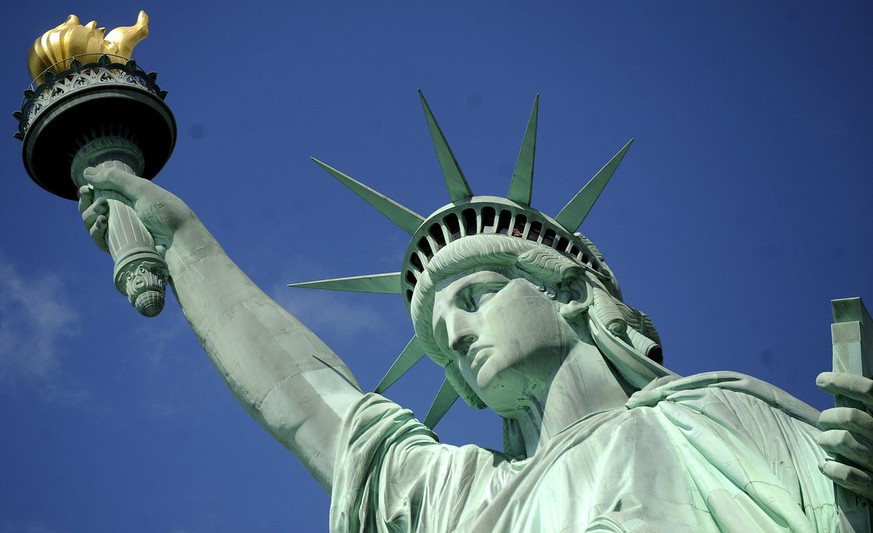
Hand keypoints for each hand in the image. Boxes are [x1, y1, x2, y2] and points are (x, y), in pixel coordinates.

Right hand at [77, 165, 194, 254]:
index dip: (89, 191)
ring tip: (101, 211)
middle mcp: (123, 215)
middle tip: (91, 197)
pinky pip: (99, 240)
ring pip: (92, 224)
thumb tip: (86, 172)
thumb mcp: (142, 189)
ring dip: (89, 215)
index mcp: (129, 199)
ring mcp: (121, 232)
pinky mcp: (120, 248)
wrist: (180, 240)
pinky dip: (95, 231)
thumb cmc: (166, 212)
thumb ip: (115, 179)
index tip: (85, 188)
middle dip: (86, 202)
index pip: (101, 193)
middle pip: (92, 208)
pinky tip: (102, 223)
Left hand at [816, 371, 872, 500]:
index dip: (843, 382)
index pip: (869, 391)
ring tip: (824, 442)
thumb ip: (867, 409)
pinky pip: (846, 475)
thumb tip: (833, 382)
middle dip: (828, 417)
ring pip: (844, 440)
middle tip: (824, 422)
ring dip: (826, 440)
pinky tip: (825, 465)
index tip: (821, 380)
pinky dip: (831, 469)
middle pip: (850, 416)